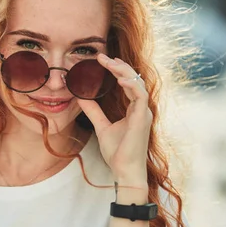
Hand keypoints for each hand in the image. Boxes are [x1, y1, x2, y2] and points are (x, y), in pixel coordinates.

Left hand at [76, 53, 151, 182]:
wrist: (124, 170)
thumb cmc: (117, 152)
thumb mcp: (101, 126)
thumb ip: (94, 111)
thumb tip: (81, 98)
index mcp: (134, 109)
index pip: (128, 83)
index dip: (116, 70)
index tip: (101, 60)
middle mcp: (141, 108)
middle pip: (133, 79)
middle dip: (119, 66)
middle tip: (102, 57)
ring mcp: (144, 113)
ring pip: (137, 83)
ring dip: (123, 71)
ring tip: (109, 63)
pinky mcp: (143, 118)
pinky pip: (140, 96)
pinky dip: (131, 85)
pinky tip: (119, 79)